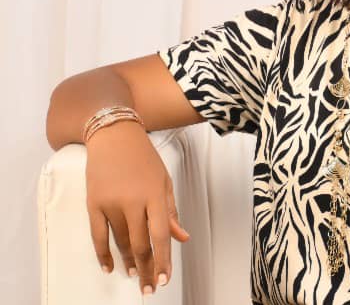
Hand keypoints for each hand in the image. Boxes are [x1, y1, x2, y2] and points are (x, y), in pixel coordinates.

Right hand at [84, 120, 190, 294]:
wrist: (114, 135)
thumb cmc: (145, 158)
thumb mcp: (164, 181)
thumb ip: (171, 212)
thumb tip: (182, 238)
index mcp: (154, 195)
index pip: (160, 235)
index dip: (163, 260)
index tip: (163, 280)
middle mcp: (132, 201)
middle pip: (139, 244)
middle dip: (146, 269)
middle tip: (148, 288)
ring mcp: (111, 203)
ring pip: (120, 242)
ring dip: (128, 263)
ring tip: (136, 276)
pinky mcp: (93, 203)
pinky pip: (97, 236)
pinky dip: (103, 254)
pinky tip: (110, 268)